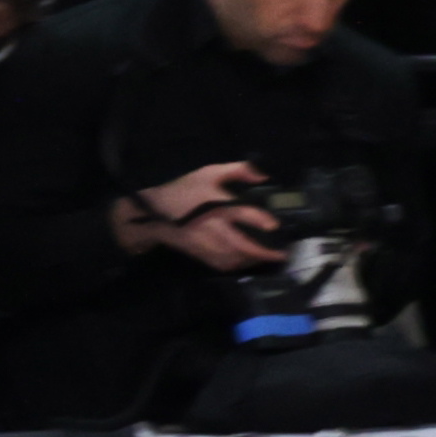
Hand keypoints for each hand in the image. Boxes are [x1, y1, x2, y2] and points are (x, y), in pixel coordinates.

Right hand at [122, 161, 277, 272]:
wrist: (153, 213)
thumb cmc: (184, 192)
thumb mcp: (208, 174)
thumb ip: (237, 170)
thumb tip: (263, 176)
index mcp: (217, 206)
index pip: (243, 214)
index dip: (261, 221)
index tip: (274, 226)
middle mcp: (214, 228)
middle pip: (242, 245)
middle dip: (264, 252)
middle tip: (282, 254)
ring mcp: (206, 244)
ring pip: (234, 259)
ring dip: (253, 260)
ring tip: (268, 258)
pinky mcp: (200, 254)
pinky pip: (223, 265)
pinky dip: (238, 266)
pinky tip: (247, 262)